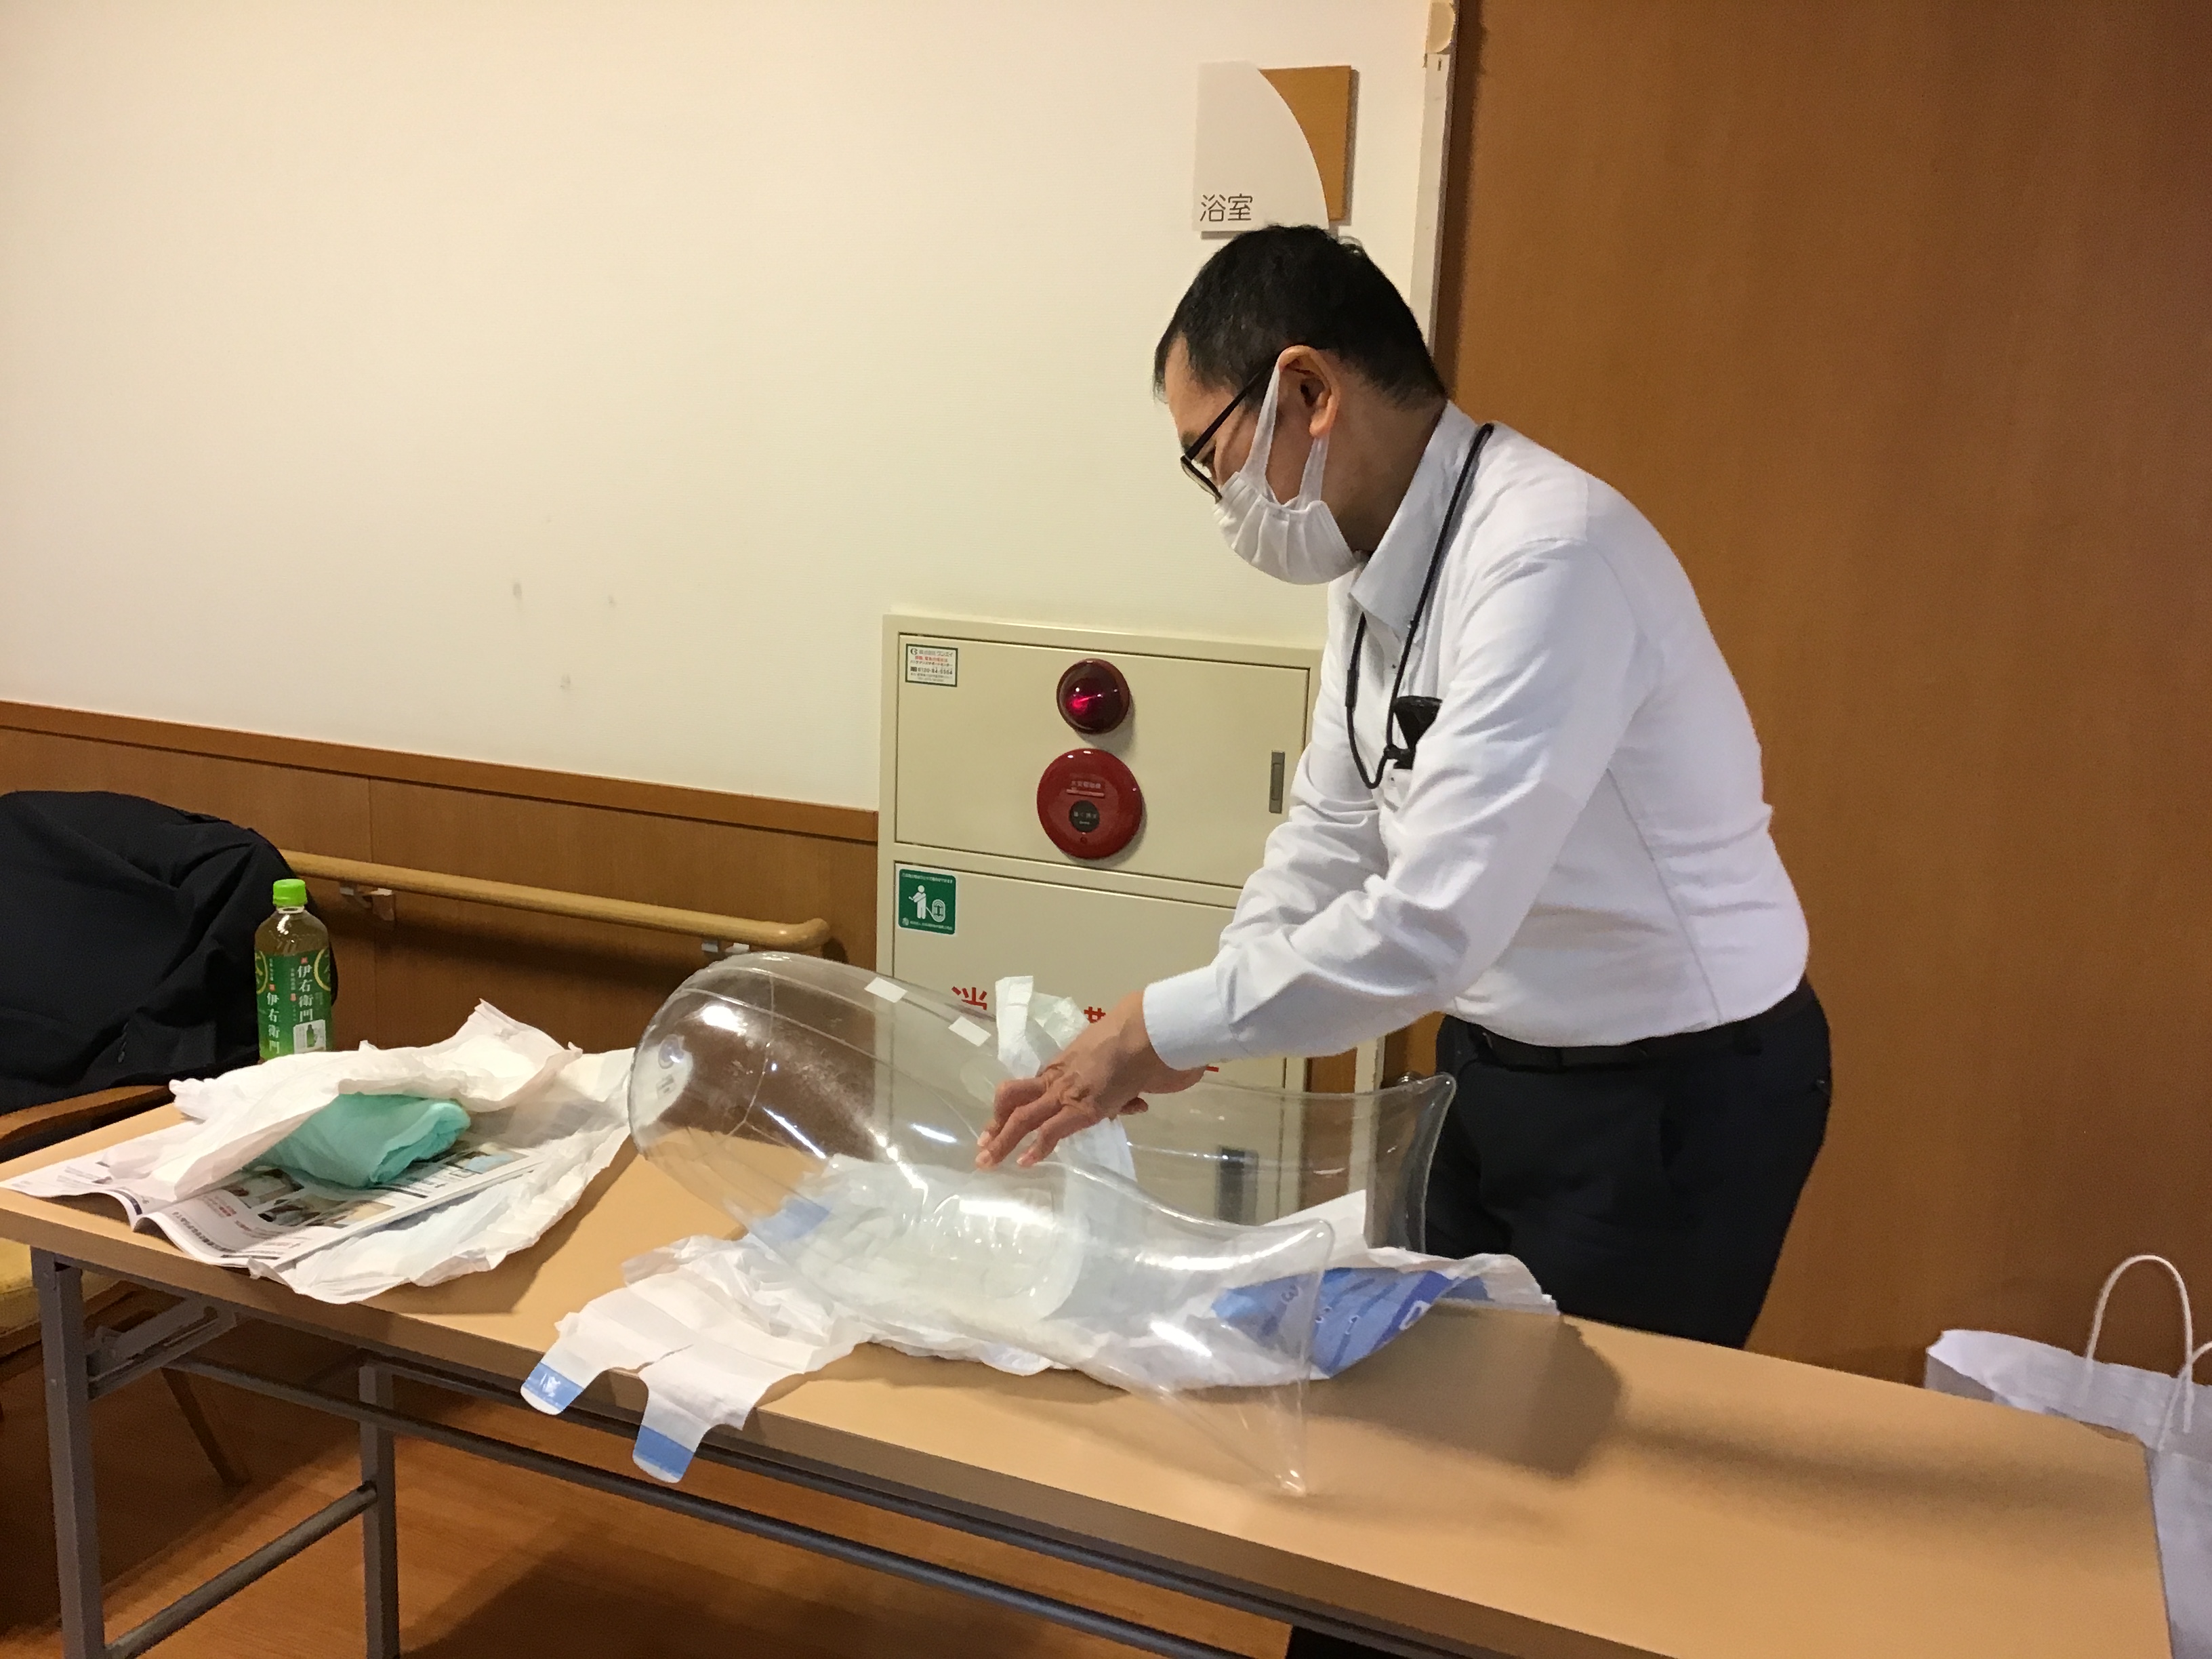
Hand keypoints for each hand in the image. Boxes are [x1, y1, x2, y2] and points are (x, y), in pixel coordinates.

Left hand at [975, 992, 1205, 1169]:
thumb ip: (1119, 1087)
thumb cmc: (1138, 1040)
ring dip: (1003, 1140)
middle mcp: (1057, 1078)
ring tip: (987, 1161)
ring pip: (1022, 1116)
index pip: (1026, 1089)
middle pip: (1013, 1100)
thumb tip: (1132, 1102)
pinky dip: (1037, 1148)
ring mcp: (1067, 1093)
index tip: (996, 1125)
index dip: (1007, 1108)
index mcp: (1063, 1067)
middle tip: (981, 1148)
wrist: (1147, 1030)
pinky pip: (1051, 1130)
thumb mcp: (1119, 1065)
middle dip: (996, 1126)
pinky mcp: (1083, 1108)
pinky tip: (1026, 1162)